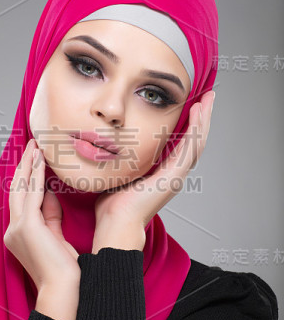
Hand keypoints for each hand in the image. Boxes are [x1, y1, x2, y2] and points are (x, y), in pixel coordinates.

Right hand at [3, 138, 80, 293]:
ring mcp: (17, 228)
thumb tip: (49, 193)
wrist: (62, 290)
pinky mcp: (26, 226)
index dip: (26, 178)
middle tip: (32, 146)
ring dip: (28, 165)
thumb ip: (50, 216)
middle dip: (24, 166)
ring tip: (35, 147)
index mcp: (17, 234)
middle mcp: (13, 229)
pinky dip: (35, 175)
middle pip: (16, 190)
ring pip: (20, 188)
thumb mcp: (56, 237)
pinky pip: (31, 194)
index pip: (21, 199)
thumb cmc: (64, 269)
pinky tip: (40, 161)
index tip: (34, 161)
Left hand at [92, 91, 214, 246]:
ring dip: (203, 120)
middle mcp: (174, 174)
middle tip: (208, 97)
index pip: (182, 144)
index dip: (190, 125)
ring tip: (208, 100)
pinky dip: (195, 130)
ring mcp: (176, 175)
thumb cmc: (113, 205)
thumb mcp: (121, 173)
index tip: (193, 106)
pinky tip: (199, 114)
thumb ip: (125, 160)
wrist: (117, 222)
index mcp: (163, 174)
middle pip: (195, 141)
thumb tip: (111, 145)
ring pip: (197, 142)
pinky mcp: (174, 176)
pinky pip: (190, 148)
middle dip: (202, 118)